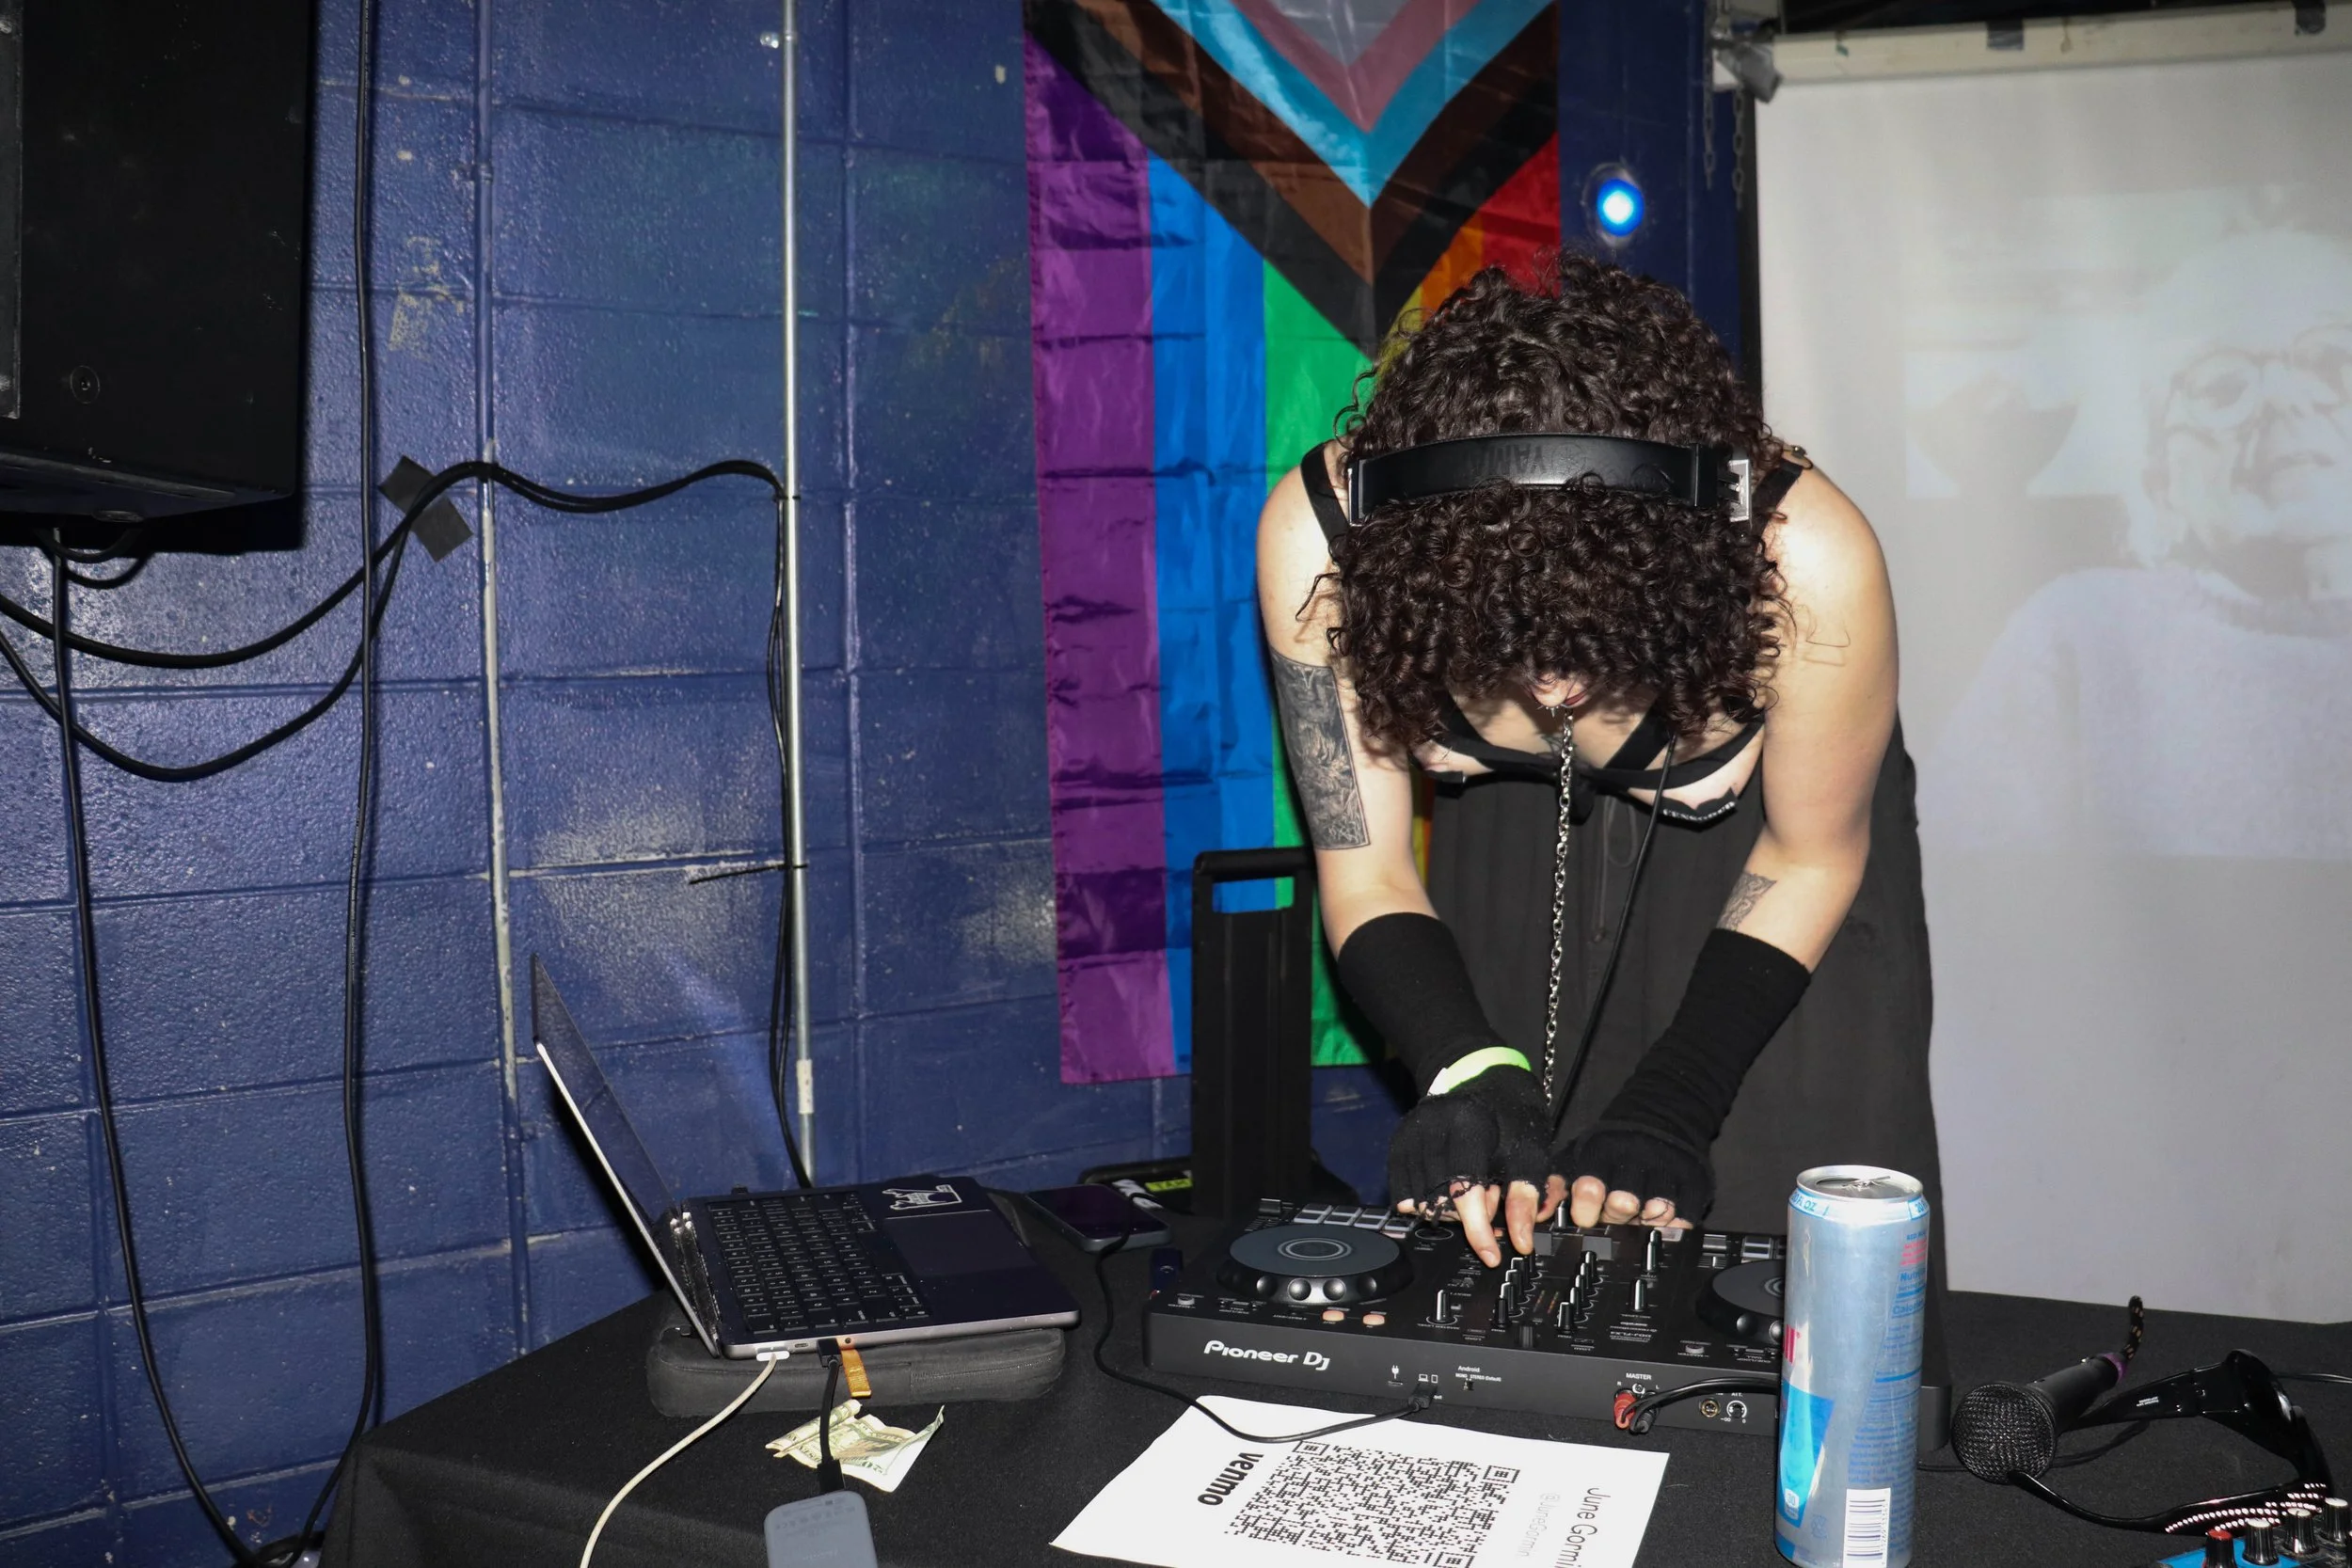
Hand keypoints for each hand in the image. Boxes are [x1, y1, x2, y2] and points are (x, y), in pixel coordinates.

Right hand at [1385, 1065, 1558, 1264]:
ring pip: (1420, 1201)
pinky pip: (1405, 1192)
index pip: (1465, 1191)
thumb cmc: (1512, 1117)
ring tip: (1474, 1190)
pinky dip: (1429, 1201)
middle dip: (1469, 1216)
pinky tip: (1450, 1187)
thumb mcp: (1531, 1152)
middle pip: (1440, 1200)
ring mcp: (1409, 1133)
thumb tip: (1521, 1240)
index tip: (1491, 1255)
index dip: (1478, 1230)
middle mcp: (1430, 1127)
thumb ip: (1525, 1197)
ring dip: (1449, 1210)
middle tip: (1492, 1203)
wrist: (1487, 1079)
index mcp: (1466, 1124)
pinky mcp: (1398, 1142)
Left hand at [1553, 1121, 1712, 1230]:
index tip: (1584, 1218)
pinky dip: (1675, 1224)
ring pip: (1655, 1209)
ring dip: (1646, 1219)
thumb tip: (1535, 1215)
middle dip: (1616, 1214)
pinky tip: (1665, 1221)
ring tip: (1641, 1217)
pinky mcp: (1690, 1185)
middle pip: (1622, 1203)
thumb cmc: (1610, 1148)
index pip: (1589, 1186)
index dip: (1585, 1207)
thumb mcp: (1577, 1157)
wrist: (1662, 1116)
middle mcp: (1633, 1163)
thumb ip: (1554, 1185)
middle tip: (1615, 1214)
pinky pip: (1684, 1216)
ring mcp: (1665, 1174)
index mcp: (1600, 1155)